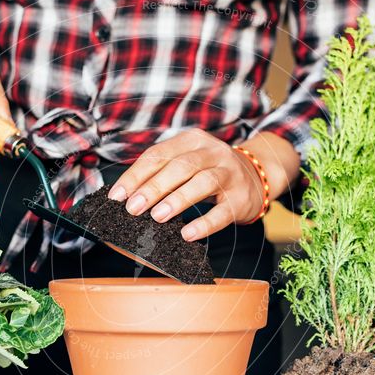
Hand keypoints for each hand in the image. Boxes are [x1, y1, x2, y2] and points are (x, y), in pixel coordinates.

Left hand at [107, 129, 265, 240]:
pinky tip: (187, 234)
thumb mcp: (189, 162)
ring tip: (157, 217)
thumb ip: (162, 173)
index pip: (159, 154)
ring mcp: (229, 174)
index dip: (135, 175)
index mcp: (192, 140)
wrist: (257, 175)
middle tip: (133, 208)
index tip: (116, 196)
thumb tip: (127, 196)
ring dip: (177, 200)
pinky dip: (204, 224)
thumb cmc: (211, 172)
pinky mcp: (241, 198)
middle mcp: (213, 152)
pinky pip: (222, 211)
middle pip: (180, 166)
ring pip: (202, 183)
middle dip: (153, 187)